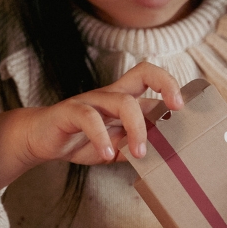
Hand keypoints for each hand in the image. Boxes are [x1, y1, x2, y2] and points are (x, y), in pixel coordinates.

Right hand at [19, 61, 183, 166]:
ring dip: (137, 129)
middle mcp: (111, 94)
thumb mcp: (116, 147)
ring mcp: (91, 100)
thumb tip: (165, 156)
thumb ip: (137, 147)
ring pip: (122, 101)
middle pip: (143, 71)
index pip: (153, 81)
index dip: (173, 89)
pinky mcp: (70, 111)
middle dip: (166, 84)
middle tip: (176, 110)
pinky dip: (102, 138)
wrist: (40, 140)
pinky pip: (89, 118)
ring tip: (139, 153)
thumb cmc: (80, 140)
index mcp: (124, 98)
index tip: (186, 109)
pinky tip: (107, 154)